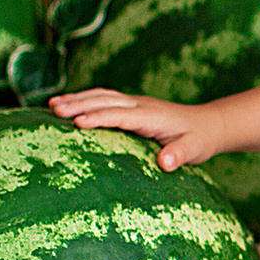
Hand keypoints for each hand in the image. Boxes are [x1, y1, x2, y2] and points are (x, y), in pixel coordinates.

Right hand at [47, 89, 224, 170]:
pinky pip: (104, 99)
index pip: (121, 115)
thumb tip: (165, 163)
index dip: (99, 118)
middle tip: (54, 110)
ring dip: (77, 99)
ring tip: (51, 105)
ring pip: (102, 96)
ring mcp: (135, 103)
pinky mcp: (131, 106)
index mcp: (152, 116)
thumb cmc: (199, 141)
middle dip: (79, 104)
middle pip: (105, 101)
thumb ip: (181, 155)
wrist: (208, 125)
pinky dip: (85, 99)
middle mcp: (141, 105)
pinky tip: (67, 104)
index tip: (77, 123)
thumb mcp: (195, 150)